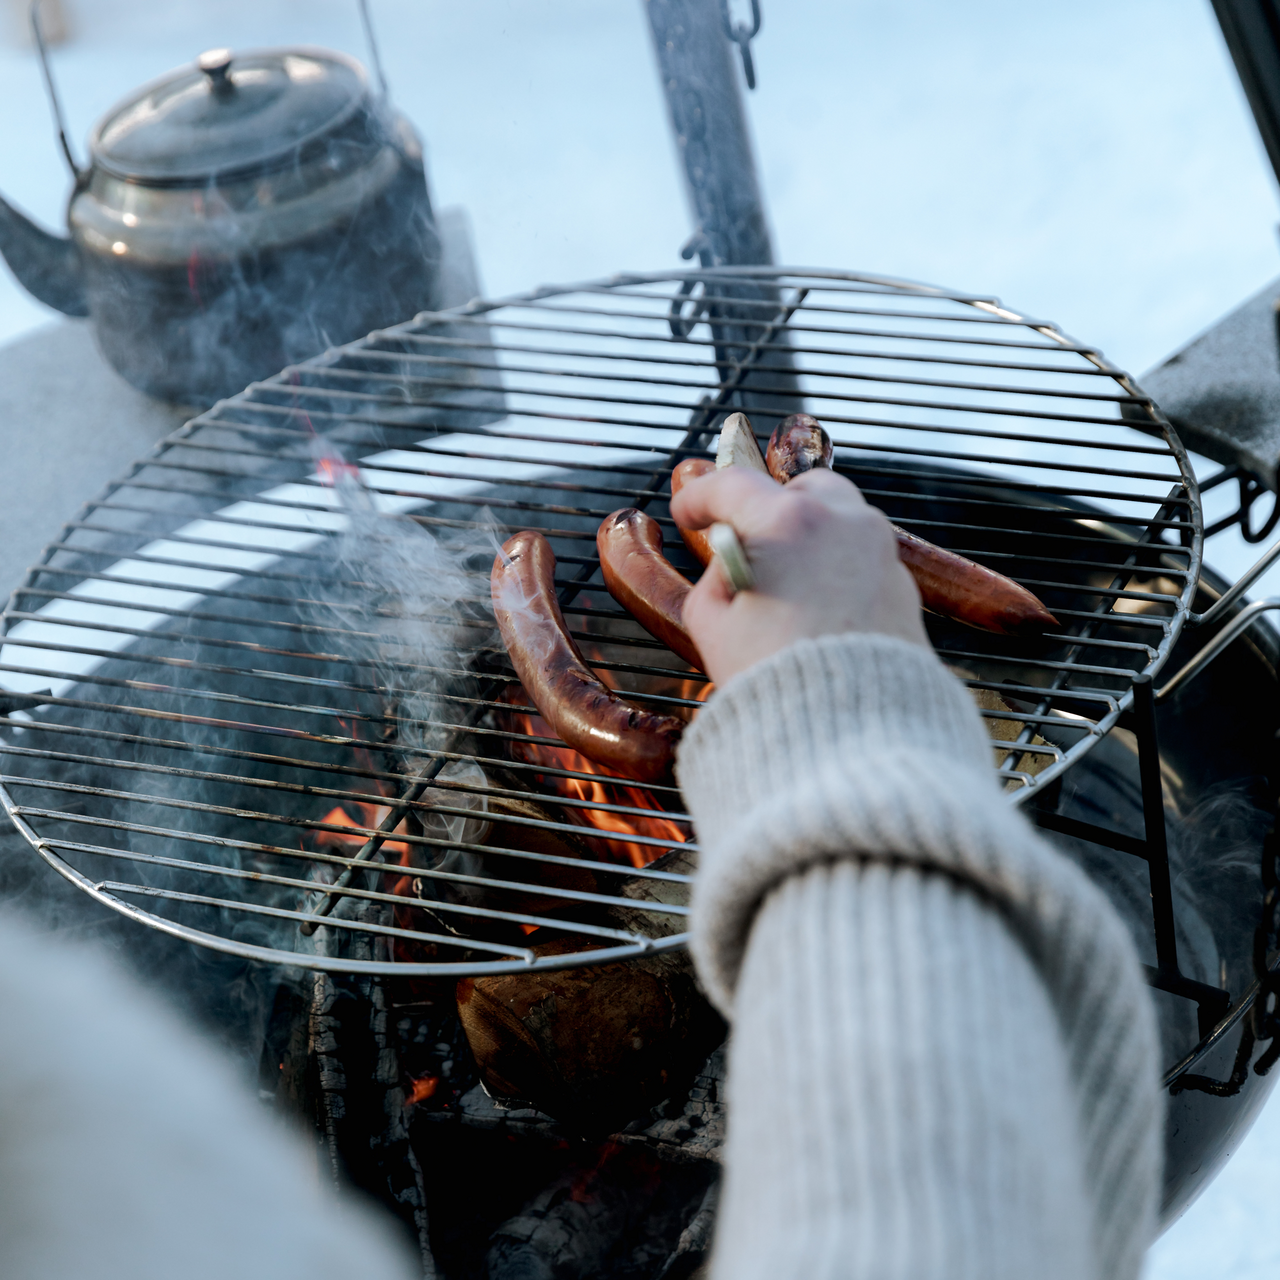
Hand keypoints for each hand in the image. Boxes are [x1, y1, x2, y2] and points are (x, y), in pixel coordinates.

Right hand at [669, 466, 927, 684]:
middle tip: (744, 541)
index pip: (733, 485)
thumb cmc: (776, 681)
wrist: (851, 736)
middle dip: (769, 506)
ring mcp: (880, 553)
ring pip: (840, 519)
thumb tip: (735, 565)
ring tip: (781, 579)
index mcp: (788, 523)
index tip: (686, 514)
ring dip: (808, 536)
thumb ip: (716, 577)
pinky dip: (836, 569)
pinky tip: (815, 607)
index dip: (700, 496)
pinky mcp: (903, 589)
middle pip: (801, 487)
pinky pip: (862, 560)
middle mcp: (844, 523)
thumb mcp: (710, 623)